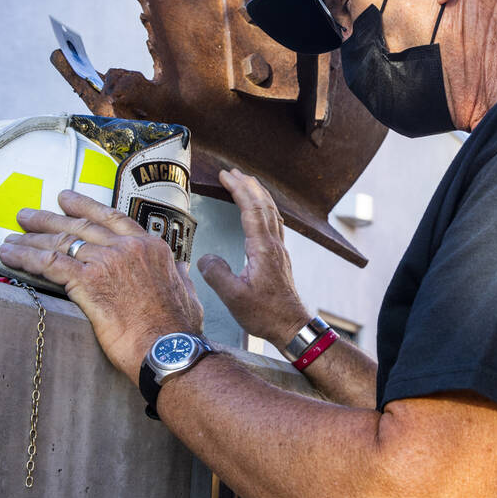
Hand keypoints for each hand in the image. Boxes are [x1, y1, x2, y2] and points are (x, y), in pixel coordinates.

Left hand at [0, 189, 203, 380]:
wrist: (169, 349)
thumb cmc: (178, 329)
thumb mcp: (187, 294)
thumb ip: (180, 277)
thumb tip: (182, 270)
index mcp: (150, 247)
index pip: (111, 218)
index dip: (85, 205)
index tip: (66, 199)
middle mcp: (127, 248)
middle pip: (79, 226)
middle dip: (48, 219)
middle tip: (27, 216)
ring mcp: (106, 262)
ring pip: (61, 242)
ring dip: (31, 239)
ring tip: (11, 238)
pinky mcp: (87, 282)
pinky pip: (49, 263)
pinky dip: (25, 257)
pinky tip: (8, 255)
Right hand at [197, 169, 310, 346]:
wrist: (291, 325)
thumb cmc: (265, 314)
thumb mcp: (234, 298)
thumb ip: (217, 275)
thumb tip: (205, 258)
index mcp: (262, 249)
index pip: (251, 210)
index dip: (239, 190)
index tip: (226, 176)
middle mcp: (273, 245)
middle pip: (264, 205)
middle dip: (248, 185)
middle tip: (232, 172)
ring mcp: (279, 250)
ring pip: (272, 212)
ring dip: (258, 194)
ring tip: (246, 183)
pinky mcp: (279, 257)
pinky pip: (274, 222)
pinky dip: (265, 208)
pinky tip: (261, 211)